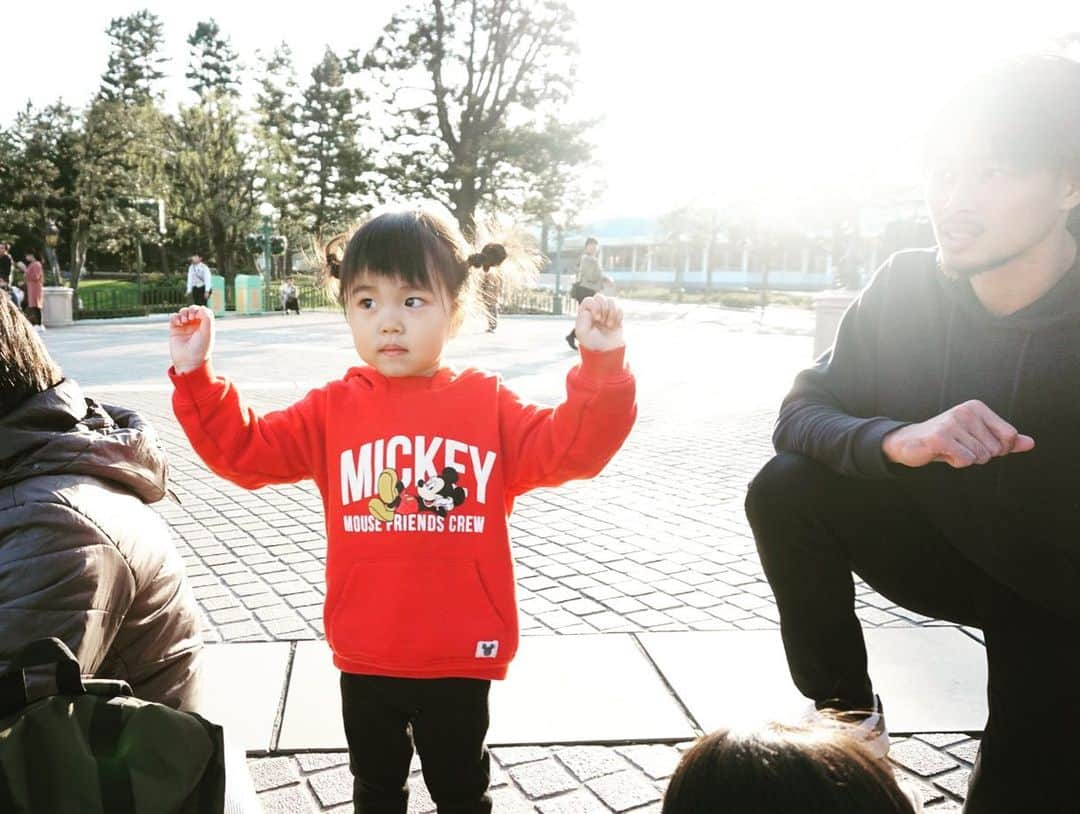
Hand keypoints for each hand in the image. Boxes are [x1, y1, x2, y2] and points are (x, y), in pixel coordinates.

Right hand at [169, 306, 213, 372]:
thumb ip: (207, 319)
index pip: (204, 311)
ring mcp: (184, 327)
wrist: (188, 361)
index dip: (201, 310)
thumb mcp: (207, 333)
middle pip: (193, 309)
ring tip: (184, 321)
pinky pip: (173, 317)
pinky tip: (178, 323)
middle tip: (191, 318)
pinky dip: (175, 317)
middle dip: (191, 310)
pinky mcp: (174, 329)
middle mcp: (195, 325)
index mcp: (205, 326)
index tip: (199, 316)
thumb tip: (202, 308)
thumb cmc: (200, 348)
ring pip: (183, 312)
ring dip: (183, 313)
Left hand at [574, 294, 623, 351]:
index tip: (597, 319)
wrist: (607, 350)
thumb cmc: (592, 342)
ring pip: (611, 300)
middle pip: (600, 297)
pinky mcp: (616, 315)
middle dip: (604, 309)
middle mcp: (594, 309)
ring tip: (609, 325)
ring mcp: (606, 311)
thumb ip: (582, 319)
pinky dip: (619, 316)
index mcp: (584, 312)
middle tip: (603, 322)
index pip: (589, 300)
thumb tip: (589, 310)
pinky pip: (620, 308)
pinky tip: (615, 326)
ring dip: (612, 313)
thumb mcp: (582, 333)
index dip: (595, 307)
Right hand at [882, 400, 1034, 467]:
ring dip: (966, 459)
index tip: (977, 443)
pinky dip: (955, 463)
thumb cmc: (946, 440)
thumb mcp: (978, 437)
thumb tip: (1030, 443)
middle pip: (995, 449)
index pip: (1010, 436)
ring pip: (980, 457)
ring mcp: (952, 423)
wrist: (909, 442)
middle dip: (979, 455)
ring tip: (950, 449)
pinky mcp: (941, 437)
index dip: (999, 449)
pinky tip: (943, 453)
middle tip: (959, 447)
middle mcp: (966, 411)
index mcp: (977, 407)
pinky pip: (965, 460)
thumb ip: (1004, 440)